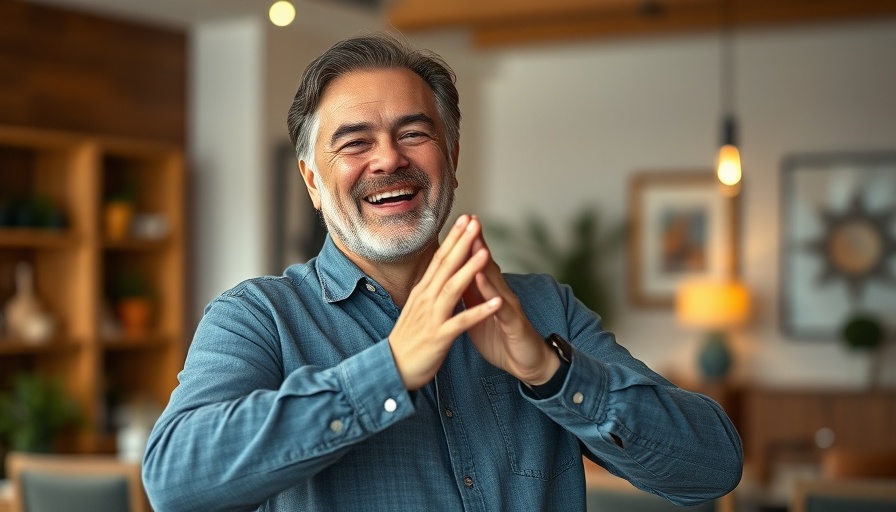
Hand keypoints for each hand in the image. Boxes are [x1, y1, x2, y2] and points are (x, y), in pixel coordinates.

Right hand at [389, 215, 501, 389]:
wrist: (392, 369)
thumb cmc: (407, 340)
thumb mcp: (416, 309)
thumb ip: (428, 290)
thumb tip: (437, 272)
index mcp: (422, 291)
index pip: (439, 259)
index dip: (453, 238)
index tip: (466, 218)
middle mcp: (426, 300)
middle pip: (445, 266)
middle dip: (461, 243)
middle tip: (475, 221)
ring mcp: (432, 317)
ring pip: (452, 289)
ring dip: (469, 270)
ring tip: (486, 253)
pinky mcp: (439, 337)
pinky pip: (462, 322)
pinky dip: (479, 312)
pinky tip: (496, 303)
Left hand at [462, 226, 559, 385]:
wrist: (527, 363)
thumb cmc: (502, 337)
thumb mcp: (480, 314)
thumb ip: (470, 295)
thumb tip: (454, 278)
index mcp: (489, 292)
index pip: (476, 264)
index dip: (465, 245)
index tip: (455, 224)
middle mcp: (500, 294)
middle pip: (486, 264)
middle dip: (476, 241)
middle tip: (467, 218)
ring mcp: (508, 306)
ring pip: (494, 280)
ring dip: (483, 260)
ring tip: (473, 240)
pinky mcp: (514, 323)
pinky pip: (500, 306)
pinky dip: (490, 293)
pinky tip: (481, 280)